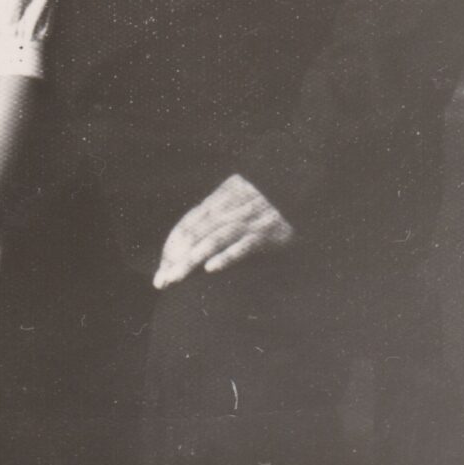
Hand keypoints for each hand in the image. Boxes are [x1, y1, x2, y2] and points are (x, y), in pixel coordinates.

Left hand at [154, 173, 294, 288]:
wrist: (302, 182)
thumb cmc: (272, 202)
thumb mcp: (243, 202)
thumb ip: (222, 219)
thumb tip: (200, 250)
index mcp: (222, 198)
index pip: (189, 223)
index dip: (172, 246)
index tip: (161, 268)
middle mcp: (230, 207)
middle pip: (196, 233)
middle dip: (175, 258)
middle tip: (161, 282)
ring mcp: (248, 219)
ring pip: (213, 240)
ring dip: (191, 260)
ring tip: (175, 279)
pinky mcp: (267, 232)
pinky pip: (244, 245)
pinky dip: (227, 256)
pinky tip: (210, 269)